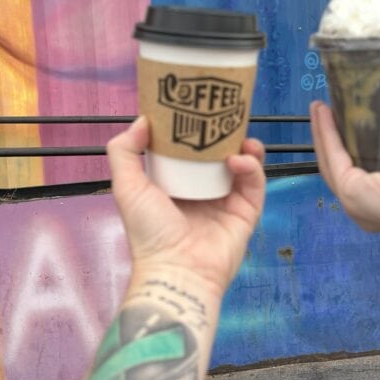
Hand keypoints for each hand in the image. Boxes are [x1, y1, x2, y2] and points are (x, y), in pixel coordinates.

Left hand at [107, 116, 265, 297]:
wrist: (177, 272)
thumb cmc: (149, 232)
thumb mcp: (127, 187)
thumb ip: (124, 152)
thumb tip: (142, 120)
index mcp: (173, 186)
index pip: (187, 151)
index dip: (193, 130)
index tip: (196, 108)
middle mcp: (200, 192)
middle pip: (217, 155)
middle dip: (224, 134)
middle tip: (226, 116)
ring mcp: (225, 202)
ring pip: (241, 166)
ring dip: (243, 147)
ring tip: (241, 136)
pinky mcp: (246, 213)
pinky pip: (254, 185)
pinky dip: (251, 168)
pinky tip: (241, 159)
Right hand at [309, 101, 379, 232]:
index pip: (355, 175)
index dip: (344, 148)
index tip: (340, 123)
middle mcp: (365, 212)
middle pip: (336, 169)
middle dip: (327, 138)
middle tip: (322, 111)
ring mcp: (355, 205)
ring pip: (330, 162)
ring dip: (322, 132)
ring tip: (318, 108)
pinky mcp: (350, 192)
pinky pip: (333, 156)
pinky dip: (326, 133)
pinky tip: (323, 113)